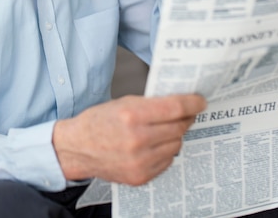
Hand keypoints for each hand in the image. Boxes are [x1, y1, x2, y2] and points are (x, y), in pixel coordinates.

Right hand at [52, 94, 206, 185]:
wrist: (77, 148)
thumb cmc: (98, 123)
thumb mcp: (122, 103)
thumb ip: (150, 104)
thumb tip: (179, 103)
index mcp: (131, 116)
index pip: (175, 108)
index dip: (192, 103)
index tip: (200, 101)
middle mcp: (137, 140)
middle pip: (178, 127)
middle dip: (185, 118)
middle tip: (185, 114)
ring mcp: (140, 161)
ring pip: (175, 144)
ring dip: (174, 135)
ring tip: (162, 130)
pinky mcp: (141, 176)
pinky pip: (167, 160)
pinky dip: (164, 151)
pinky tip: (152, 145)